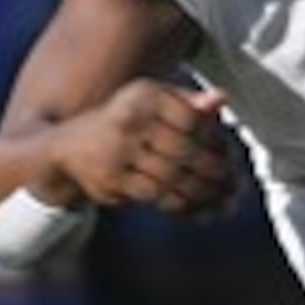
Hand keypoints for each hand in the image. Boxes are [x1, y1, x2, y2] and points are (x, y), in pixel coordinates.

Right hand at [48, 80, 239, 216]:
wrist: (68, 147)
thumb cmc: (123, 121)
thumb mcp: (151, 103)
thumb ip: (187, 103)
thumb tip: (222, 99)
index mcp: (145, 94)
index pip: (194, 120)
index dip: (218, 141)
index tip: (232, 157)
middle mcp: (130, 119)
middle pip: (187, 151)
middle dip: (216, 173)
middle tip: (235, 187)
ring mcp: (119, 151)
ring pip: (175, 178)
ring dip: (204, 194)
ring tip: (224, 203)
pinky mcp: (113, 180)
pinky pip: (158, 196)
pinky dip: (183, 205)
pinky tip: (199, 210)